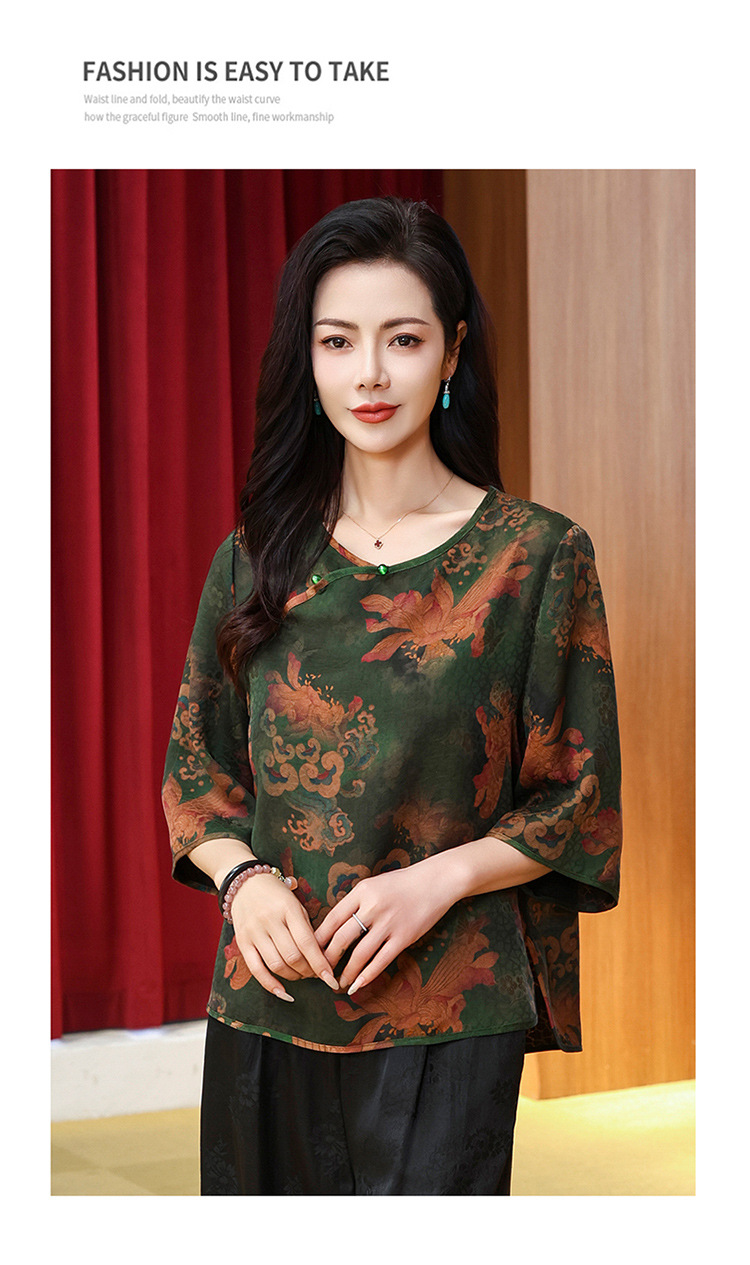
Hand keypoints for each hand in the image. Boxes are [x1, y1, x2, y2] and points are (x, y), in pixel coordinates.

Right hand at [229, 874, 339, 1002]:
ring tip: (302, 975)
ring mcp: (254, 931)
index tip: (331, 979)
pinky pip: (256, 969)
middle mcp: (270, 920)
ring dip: (294, 976)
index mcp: (288, 908)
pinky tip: (283, 992)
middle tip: (317, 974)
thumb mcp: (296, 904)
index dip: (320, 963)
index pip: (307, 942)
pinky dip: (270, 984)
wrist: (245, 882)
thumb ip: (306, 929)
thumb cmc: (277, 895)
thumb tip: (320, 959)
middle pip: (293, 956)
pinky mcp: (242, 941)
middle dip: (309, 971)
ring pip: (277, 964)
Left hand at [314, 858, 456, 995]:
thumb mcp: (374, 884)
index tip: (309, 952)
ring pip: (360, 954)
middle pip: (342, 939)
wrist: (437, 881)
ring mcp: (389, 923)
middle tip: (320, 973)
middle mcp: (372, 907)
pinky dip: (367, 976)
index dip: (319, 939)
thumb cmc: (402, 883)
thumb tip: (335, 925)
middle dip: (328, 959)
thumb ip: (356, 902)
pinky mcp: (404, 937)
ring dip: (347, 972)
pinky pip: (381, 960)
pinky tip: (357, 985)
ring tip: (339, 983)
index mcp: (361, 891)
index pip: (332, 919)